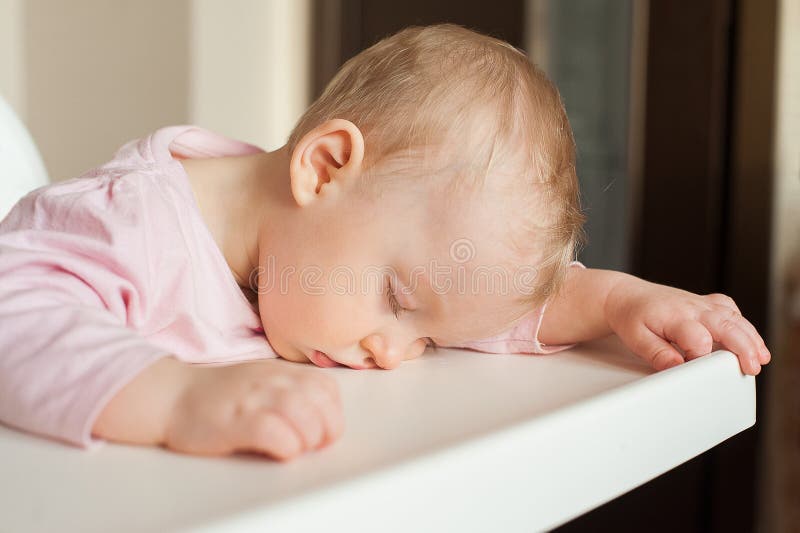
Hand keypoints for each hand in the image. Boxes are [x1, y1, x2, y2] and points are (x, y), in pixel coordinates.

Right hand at [164, 360, 343, 460]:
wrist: (171, 395)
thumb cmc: (220, 394)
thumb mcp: (261, 380)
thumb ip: (291, 390)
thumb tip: (322, 417)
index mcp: (280, 371)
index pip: (326, 387)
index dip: (333, 412)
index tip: (323, 430)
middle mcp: (270, 381)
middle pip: (319, 401)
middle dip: (327, 428)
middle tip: (314, 444)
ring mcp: (252, 399)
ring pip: (301, 413)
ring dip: (308, 437)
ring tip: (296, 447)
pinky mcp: (234, 420)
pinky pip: (272, 432)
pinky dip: (285, 445)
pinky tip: (279, 450)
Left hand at [605, 277, 770, 374]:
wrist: (626, 296)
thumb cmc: (632, 317)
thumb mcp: (636, 338)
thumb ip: (656, 353)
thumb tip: (677, 366)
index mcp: (675, 317)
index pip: (698, 338)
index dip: (702, 356)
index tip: (699, 369)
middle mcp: (692, 308)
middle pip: (726, 325)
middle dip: (743, 347)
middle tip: (752, 368)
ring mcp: (701, 303)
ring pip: (734, 318)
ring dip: (751, 337)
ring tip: (761, 358)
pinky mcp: (706, 303)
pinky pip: (730, 310)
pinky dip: (743, 324)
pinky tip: (750, 340)